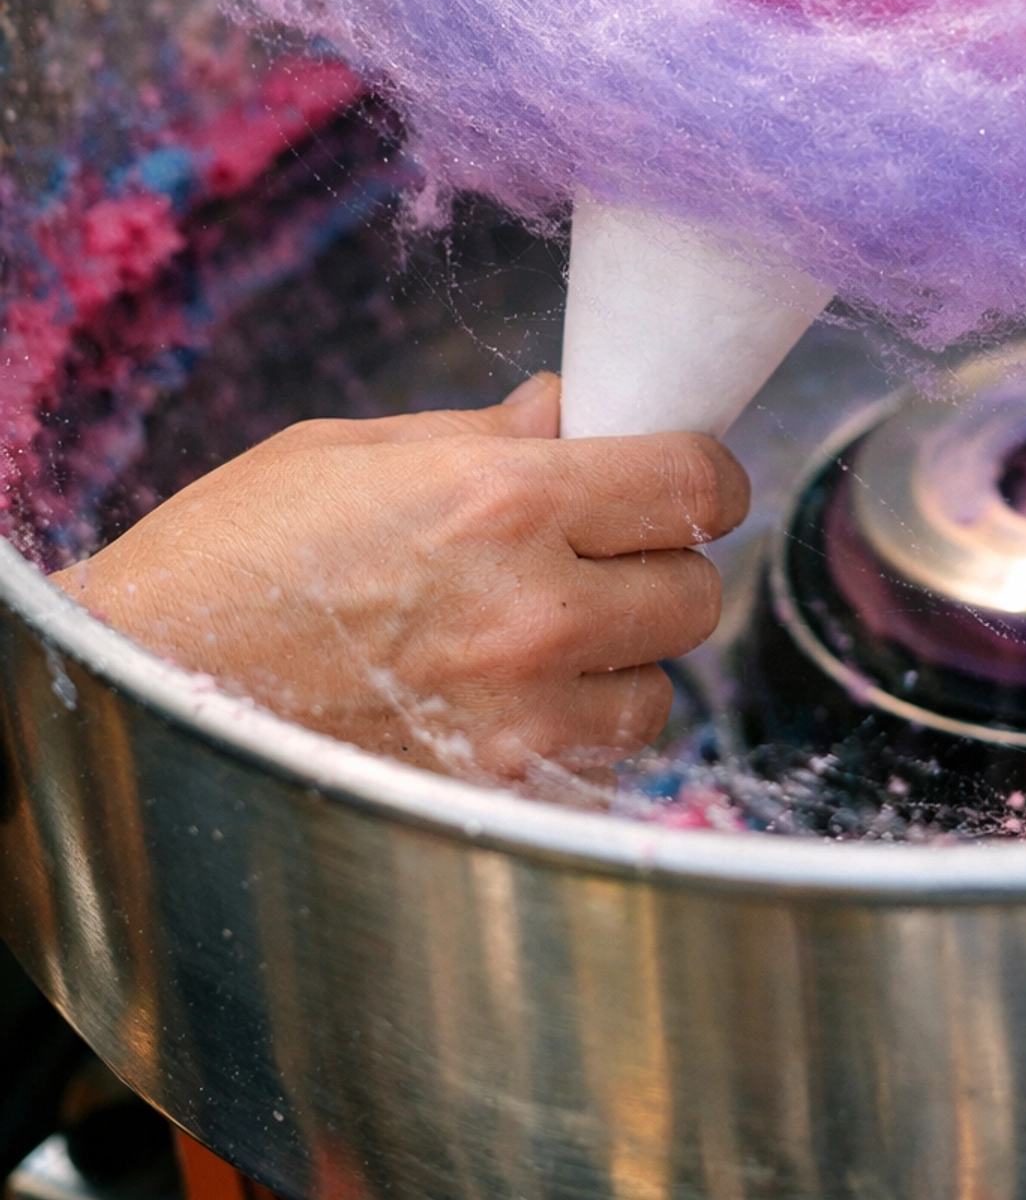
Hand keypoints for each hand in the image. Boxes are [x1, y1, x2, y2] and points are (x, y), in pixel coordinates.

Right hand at [51, 374, 748, 786]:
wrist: (139, 686)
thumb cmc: (232, 553)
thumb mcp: (357, 450)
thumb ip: (490, 434)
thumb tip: (576, 410)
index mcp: (504, 497)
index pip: (695, 484)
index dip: (703, 477)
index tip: (684, 480)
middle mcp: (531, 610)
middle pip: (696, 594)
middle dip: (663, 568)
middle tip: (607, 558)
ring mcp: (517, 718)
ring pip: (658, 694)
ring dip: (624, 664)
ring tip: (550, 643)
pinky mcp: (492, 796)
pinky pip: (596, 769)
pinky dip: (576, 739)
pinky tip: (510, 708)